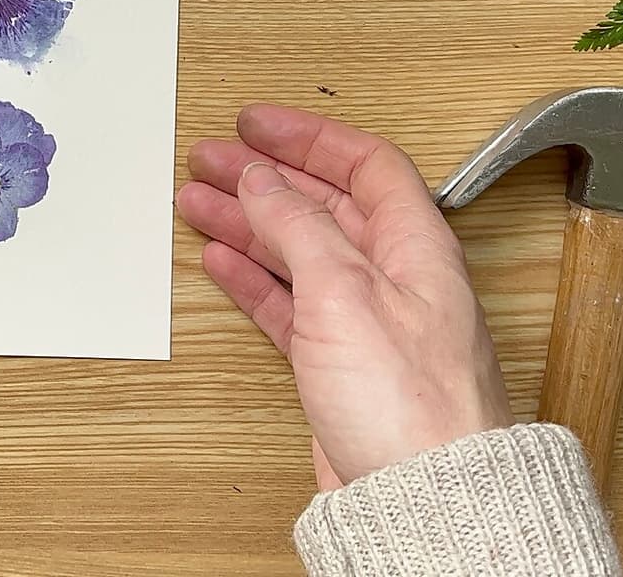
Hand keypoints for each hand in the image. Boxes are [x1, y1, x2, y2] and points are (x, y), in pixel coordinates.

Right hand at [177, 104, 513, 489]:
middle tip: (210, 157)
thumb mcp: (345, 291)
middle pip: (324, 205)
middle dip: (266, 176)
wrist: (425, 498)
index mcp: (414, 246)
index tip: (255, 124)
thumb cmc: (413, 405)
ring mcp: (367, 322)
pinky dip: (253, 277)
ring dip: (248, 222)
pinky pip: (290, 302)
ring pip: (298, 252)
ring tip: (197, 200)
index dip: (308, 138)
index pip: (364, 165)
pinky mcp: (341, 366)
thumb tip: (264, 179)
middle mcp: (394, 278)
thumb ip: (299, 227)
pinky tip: (222, 260)